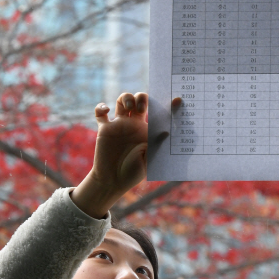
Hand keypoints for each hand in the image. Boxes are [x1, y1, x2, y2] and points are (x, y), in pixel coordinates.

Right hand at [71, 93, 177, 218]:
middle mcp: (135, 124)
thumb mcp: (148, 160)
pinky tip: (107, 111)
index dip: (169, 106)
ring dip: (126, 97)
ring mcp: (120, 125)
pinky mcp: (105, 129)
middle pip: (139, 100)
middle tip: (142, 107)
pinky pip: (100, 113)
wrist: (112, 181)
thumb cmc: (133, 172)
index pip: (159, 114)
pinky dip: (101, 107)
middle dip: (142, 98)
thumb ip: (156, 146)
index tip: (177, 100)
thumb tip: (167, 132)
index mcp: (148, 130)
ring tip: (129, 107)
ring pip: (122, 100)